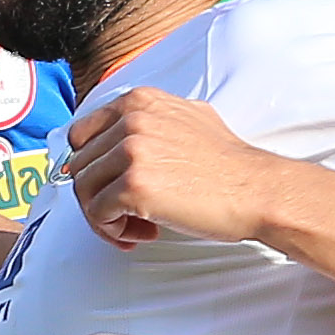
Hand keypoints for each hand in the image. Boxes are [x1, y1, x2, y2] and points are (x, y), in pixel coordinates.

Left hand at [63, 86, 296, 248]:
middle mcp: (131, 121)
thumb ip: (147, 122)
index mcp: (138, 102)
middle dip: (99, 196)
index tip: (108, 186)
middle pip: (79, 167)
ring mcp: (130, 152)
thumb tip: (114, 140)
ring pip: (84, 192)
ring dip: (106, 217)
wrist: (255, 190)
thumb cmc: (226, 164)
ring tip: (137, 226)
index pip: (81, 135)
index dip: (92, 167)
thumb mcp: (185, 118)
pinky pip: (98, 215)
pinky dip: (113, 231)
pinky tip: (144, 232)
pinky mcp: (132, 186)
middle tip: (127, 215)